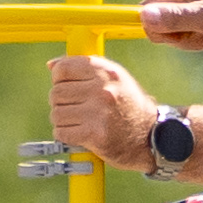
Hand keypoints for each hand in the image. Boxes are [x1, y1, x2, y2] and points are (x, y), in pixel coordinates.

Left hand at [43, 53, 159, 174]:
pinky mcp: (95, 135)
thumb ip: (85, 68)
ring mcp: (99, 113)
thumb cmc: (129, 106)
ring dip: (63, 120)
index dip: (59, 78)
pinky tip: (79, 133)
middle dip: (61, 102)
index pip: (63, 69)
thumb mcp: (115, 78)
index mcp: (106, 72)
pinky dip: (66, 135)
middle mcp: (103, 90)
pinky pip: (61, 132)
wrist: (150, 136)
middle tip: (75, 108)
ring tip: (79, 121)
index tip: (65, 85)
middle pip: (56, 93)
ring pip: (56, 114)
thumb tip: (52, 66)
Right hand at [134, 0, 202, 52]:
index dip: (154, 26)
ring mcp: (201, 4)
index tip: (171, 37)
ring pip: (179, 31)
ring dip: (193, 41)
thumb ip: (174, 19)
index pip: (149, 6)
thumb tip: (142, 16)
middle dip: (178, 37)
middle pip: (163, 21)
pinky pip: (195, 33)